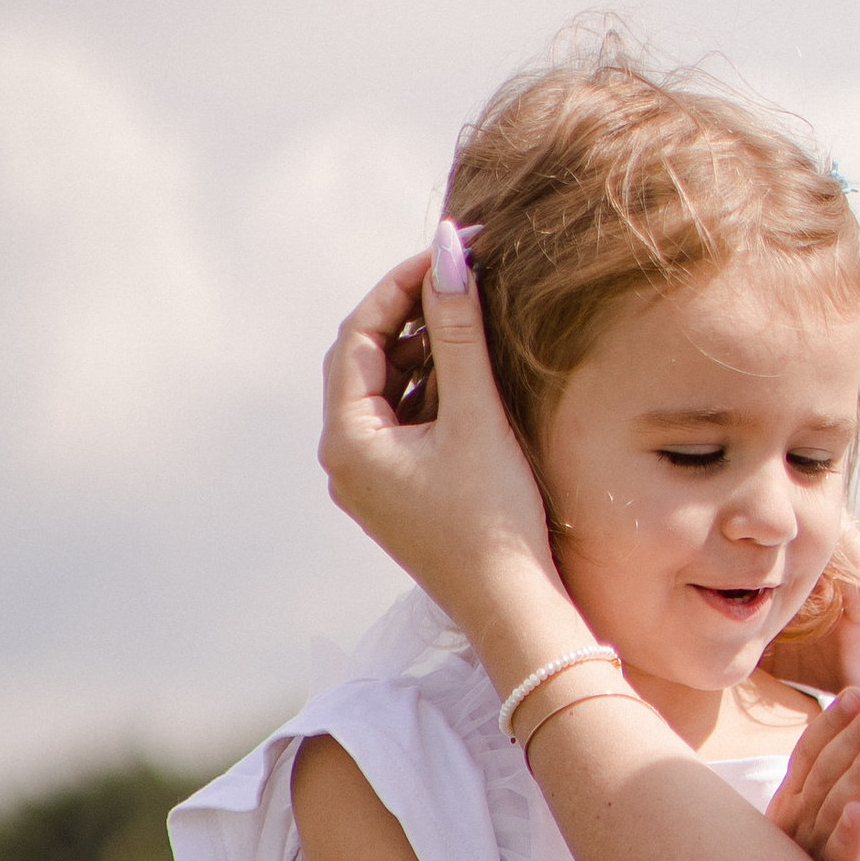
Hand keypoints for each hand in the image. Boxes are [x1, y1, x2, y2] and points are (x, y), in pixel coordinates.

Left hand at [319, 230, 589, 687]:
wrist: (514, 611)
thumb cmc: (495, 521)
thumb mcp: (476, 416)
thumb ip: (458, 329)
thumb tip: (450, 248)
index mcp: (347, 442)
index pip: (359, 336)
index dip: (401, 287)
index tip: (450, 255)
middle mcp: (345, 463)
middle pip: (365, 361)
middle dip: (411, 316)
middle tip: (460, 280)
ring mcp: (369, 483)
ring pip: (385, 393)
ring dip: (424, 353)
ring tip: (471, 324)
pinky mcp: (398, 497)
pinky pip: (402, 426)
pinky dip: (431, 393)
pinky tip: (469, 380)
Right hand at [766, 691, 859, 860]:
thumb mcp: (834, 822)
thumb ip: (854, 787)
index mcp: (791, 803)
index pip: (808, 754)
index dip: (832, 724)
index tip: (857, 694)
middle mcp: (794, 822)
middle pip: (822, 773)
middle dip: (851, 739)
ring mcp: (808, 852)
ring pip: (832, 808)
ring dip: (856, 777)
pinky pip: (838, 854)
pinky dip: (848, 832)